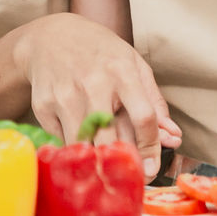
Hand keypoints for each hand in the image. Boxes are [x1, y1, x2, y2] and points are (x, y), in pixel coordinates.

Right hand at [13, 13, 179, 177]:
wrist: (51, 38)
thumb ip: (154, 102)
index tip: (152, 166)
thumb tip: (173, 137)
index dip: (151, 147)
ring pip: (84, 147)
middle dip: (121, 165)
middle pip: (111, 139)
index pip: (144, 117)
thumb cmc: (100, 54)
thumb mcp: (133, 65)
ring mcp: (66, 96)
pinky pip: (62, 143)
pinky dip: (74, 150)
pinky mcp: (43, 107)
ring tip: (104, 167)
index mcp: (122, 72)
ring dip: (96, 163)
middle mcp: (94, 84)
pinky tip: (80, 142)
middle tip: (128, 178)